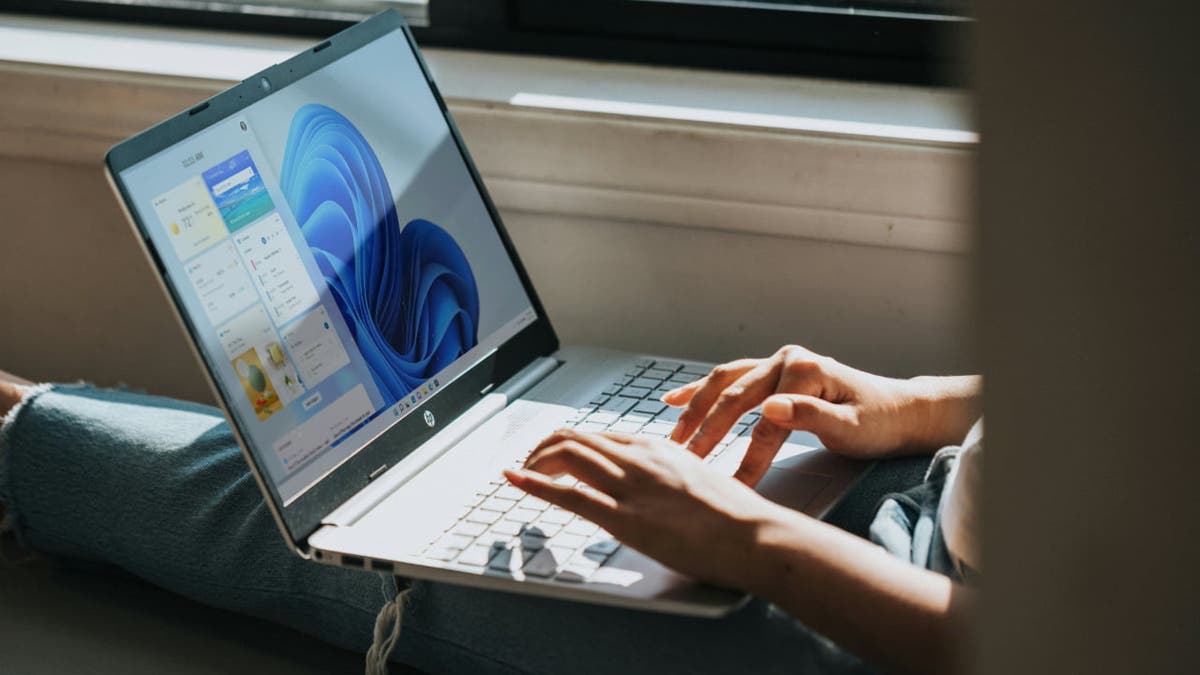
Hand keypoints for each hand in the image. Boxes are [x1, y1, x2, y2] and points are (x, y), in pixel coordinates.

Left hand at [504, 429, 785, 589]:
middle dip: (543, 449)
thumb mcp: (699, 479)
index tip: (555, 455)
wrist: (754, 532)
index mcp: (657, 448)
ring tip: (521, 473)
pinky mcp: (625, 517)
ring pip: (567, 455)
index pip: (600, 436)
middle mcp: (638, 458)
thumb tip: (660, 486)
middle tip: (529, 463)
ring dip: (535, 462)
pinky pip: (569, 494)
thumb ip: (671, 476)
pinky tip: (516, 481)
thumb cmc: (736, 515)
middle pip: (575, 438)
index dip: (569, 444)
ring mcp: (630, 486)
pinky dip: (534, 484)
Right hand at [663, 345, 980, 485]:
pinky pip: (729, 379)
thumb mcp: (852, 427)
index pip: (765, 421)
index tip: (730, 487)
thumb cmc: (879, 423)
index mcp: (805, 370)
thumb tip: (770, 408)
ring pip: (724, 384)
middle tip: (685, 462)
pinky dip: (701, 390)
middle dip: (707, 432)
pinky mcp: (773, 372)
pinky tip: (673, 399)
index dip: (746, 456)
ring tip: (674, 438)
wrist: (900, 411)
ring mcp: (777, 362)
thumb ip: (810, 416)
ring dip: (695, 409)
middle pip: (735, 398)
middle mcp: (786, 359)